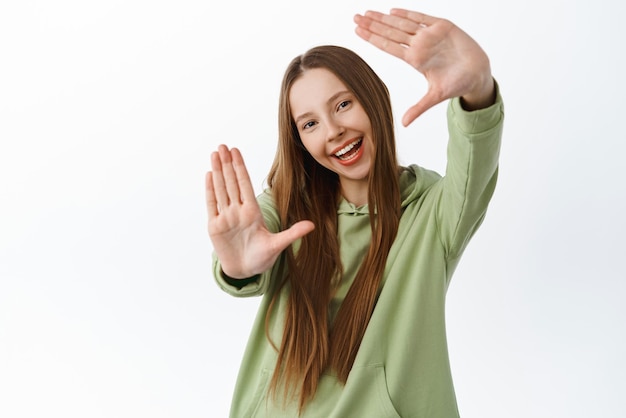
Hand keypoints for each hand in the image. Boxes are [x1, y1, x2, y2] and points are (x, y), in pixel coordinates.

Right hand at [206, 145, 314, 277]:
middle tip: (223, 145)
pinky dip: (210, 190)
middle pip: (231, 183)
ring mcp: (226, 218)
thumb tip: (312, 226)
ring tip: (214, 154)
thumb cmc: (261, 258)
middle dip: (227, 164)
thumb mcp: (278, 245)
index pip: (245, 185)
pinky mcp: (215, 226)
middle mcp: (238, 211)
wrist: (245, 272)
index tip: (236, 151)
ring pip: (221, 189)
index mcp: (253, 213)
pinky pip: (212, 204)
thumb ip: (292, 234)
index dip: (240, 168)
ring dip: (218, 172)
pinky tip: (209, 174)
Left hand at [354, 9, 494, 125]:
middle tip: (356, 17)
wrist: (478, 74)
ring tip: (368, 12)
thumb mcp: (435, 97)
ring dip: (385, 18)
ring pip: (403, 24)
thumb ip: (418, 108)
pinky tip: (394, 11)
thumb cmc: (456, 84)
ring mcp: (430, 35)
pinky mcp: (444, 27)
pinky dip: (409, 15)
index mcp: (415, 59)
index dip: (373, 39)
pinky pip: (423, 19)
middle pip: (391, 32)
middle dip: (373, 25)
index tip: (358, 32)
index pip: (389, 46)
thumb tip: (404, 124)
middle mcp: (419, 45)